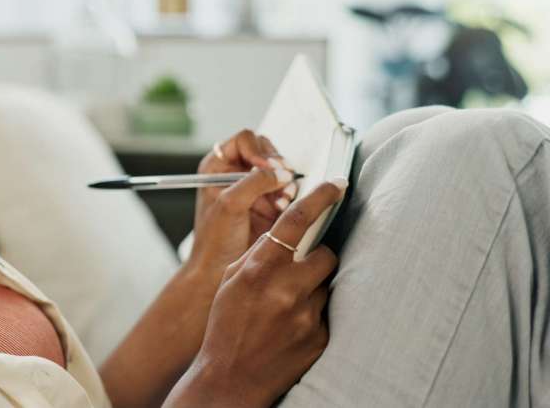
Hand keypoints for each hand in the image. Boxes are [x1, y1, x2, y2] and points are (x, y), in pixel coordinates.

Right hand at [174, 181, 344, 407]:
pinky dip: (312, 315)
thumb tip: (287, 231)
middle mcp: (285, 289)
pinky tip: (290, 328)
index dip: (320, 197)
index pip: (296, 220)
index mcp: (258, 269)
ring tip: (286, 308)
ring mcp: (305, 315)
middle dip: (316, 258)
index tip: (337, 184)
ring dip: (312, 289)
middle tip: (299, 271)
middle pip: (325, 254)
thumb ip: (259, 254)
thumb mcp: (232, 281)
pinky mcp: (319, 337)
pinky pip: (325, 313)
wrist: (229, 379)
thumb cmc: (225, 325)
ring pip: (325, 284)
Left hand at [187, 129, 298, 278]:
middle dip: (276, 165)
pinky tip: (282, 208)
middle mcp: (236, 172)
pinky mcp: (269, 203)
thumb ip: (253, 182)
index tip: (264, 168)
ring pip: (280, 169)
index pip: (244, 140)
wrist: (219, 271)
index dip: (258, 151)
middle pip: (266, 151)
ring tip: (280, 199)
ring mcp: (254, 188)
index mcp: (217, 166)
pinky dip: (289, 195)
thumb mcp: (229, 205)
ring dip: (285, 181)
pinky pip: (288, 188)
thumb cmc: (213, 240)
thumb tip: (279, 171)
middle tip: (282, 180)